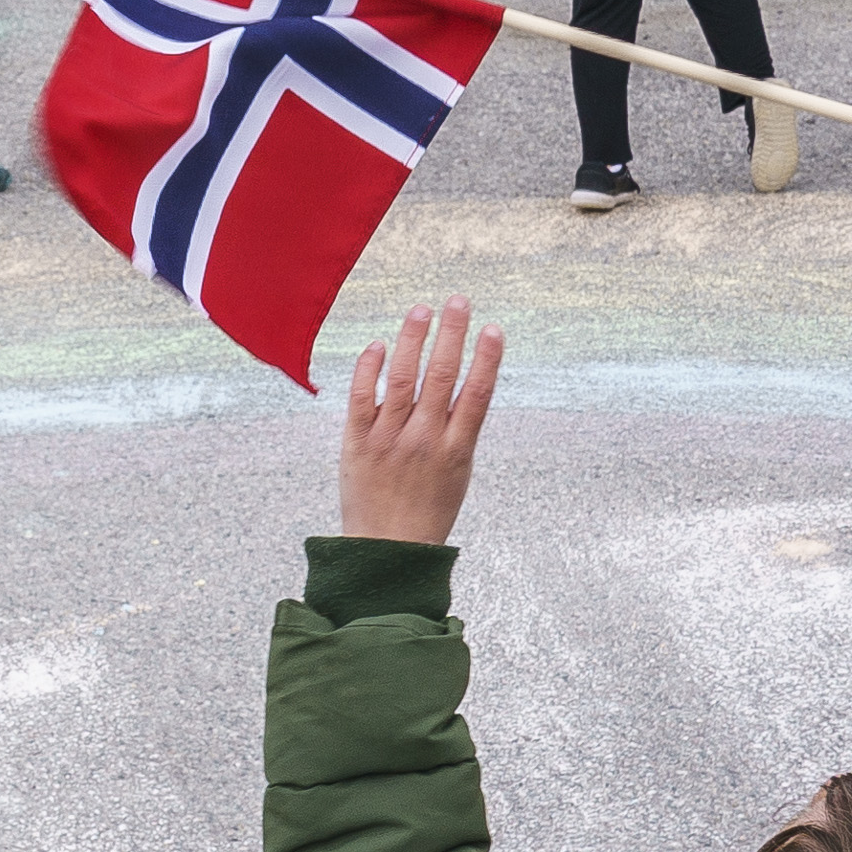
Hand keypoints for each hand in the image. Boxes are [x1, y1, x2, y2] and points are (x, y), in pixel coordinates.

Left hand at [336, 299, 503, 545]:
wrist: (386, 551)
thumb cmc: (427, 510)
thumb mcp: (457, 473)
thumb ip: (459, 430)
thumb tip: (464, 383)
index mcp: (456, 451)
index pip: (477, 395)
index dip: (487, 359)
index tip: (493, 329)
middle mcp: (425, 441)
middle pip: (441, 377)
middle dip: (451, 335)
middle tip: (458, 301)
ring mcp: (389, 440)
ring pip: (403, 379)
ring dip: (413, 340)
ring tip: (422, 311)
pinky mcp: (357, 443)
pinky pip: (363, 397)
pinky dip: (370, 369)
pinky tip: (379, 345)